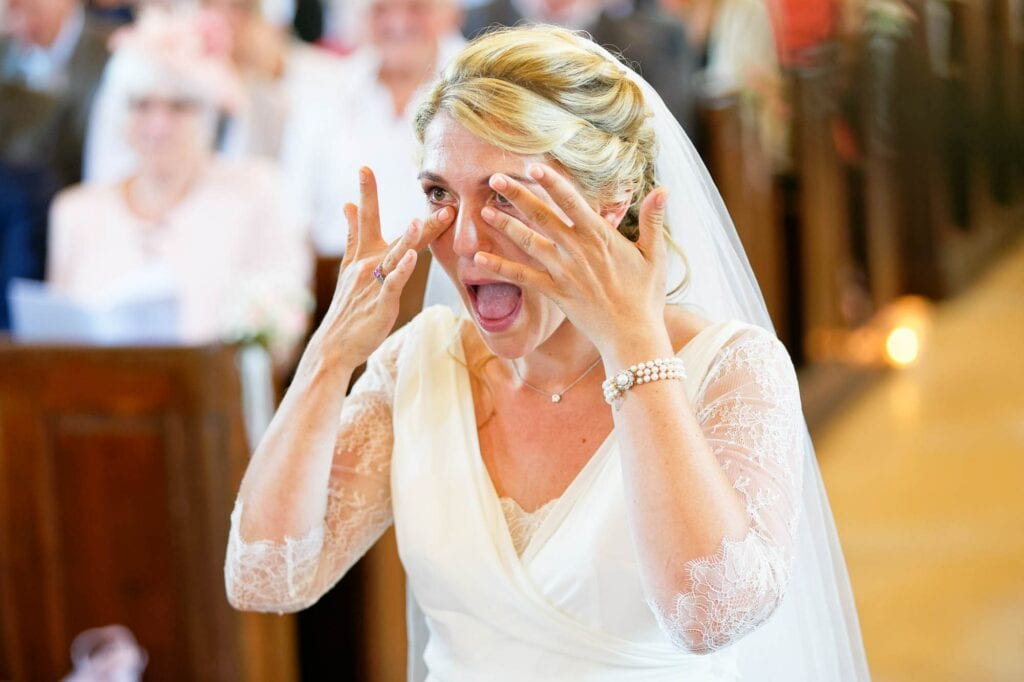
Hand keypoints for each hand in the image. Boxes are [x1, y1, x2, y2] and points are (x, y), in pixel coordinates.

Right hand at [304, 167, 452, 371]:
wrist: (335, 345)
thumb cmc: (348, 308)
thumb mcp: (349, 268)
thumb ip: (353, 236)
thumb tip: (347, 206)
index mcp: (361, 256)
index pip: (364, 219)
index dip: (366, 194)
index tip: (364, 168)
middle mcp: (366, 265)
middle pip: (379, 228)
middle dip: (377, 201)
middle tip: (386, 176)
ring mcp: (374, 283)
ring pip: (394, 254)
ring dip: (408, 236)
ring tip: (420, 219)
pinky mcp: (382, 302)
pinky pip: (395, 283)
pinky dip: (403, 270)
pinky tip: (413, 258)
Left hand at [473, 163, 668, 356]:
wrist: (633, 336)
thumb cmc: (646, 296)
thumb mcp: (655, 256)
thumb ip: (654, 221)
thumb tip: (665, 189)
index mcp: (601, 237)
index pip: (573, 202)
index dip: (552, 182)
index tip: (534, 166)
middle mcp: (578, 251)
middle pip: (543, 217)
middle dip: (518, 195)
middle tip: (495, 177)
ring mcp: (564, 272)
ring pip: (529, 243)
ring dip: (505, 226)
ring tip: (482, 210)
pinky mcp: (555, 293)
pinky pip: (523, 278)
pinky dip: (501, 268)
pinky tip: (479, 259)